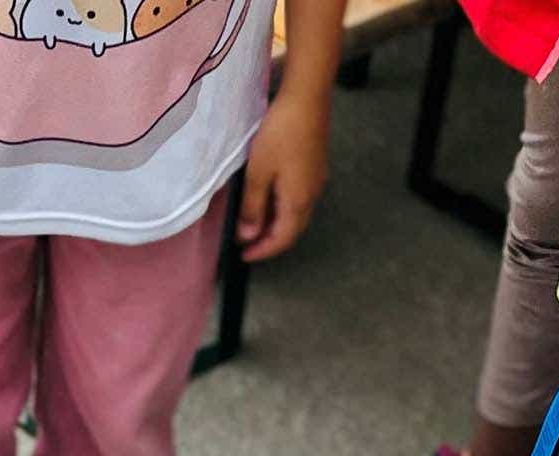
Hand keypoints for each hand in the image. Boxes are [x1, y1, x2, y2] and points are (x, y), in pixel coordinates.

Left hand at [236, 89, 328, 262]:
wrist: (307, 97)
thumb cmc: (281, 132)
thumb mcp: (258, 173)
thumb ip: (253, 207)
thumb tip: (248, 234)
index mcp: (298, 201)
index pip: (282, 239)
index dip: (262, 251)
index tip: (243, 255)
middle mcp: (312, 195)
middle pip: (292, 230)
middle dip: (269, 241)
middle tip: (247, 244)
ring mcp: (316, 180)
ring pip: (296, 214)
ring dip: (275, 224)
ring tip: (252, 223)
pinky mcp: (314, 166)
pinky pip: (299, 197)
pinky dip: (282, 207)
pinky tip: (267, 199)